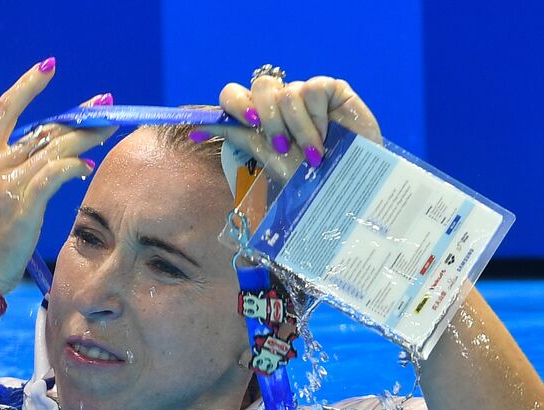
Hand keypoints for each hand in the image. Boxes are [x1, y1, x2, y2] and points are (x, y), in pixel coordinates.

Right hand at [0, 59, 116, 293]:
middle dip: (77, 117)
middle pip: (42, 129)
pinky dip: (74, 168)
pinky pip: (57, 172)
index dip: (27, 86)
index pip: (3, 111)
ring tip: (108, 132)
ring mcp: (4, 182)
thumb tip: (40, 155)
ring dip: (86, 139)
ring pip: (56, 147)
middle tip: (103, 106)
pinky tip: (85, 169)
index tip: (48, 68)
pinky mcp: (22, 202)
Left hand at [211, 76, 380, 181]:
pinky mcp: (332, 90)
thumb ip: (239, 137)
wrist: (349, 191)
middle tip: (281, 145)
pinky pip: (312, 89)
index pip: (234, 94)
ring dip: (297, 129)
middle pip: (260, 86)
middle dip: (266, 118)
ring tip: (313, 154)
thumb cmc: (309, 180)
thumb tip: (195, 127)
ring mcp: (307, 95)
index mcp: (262, 118)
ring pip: (285, 93)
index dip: (233, 104)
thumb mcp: (269, 161)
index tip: (244, 123)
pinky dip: (315, 118)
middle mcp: (282, 104)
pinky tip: (326, 137)